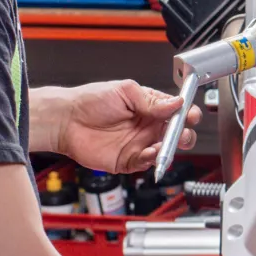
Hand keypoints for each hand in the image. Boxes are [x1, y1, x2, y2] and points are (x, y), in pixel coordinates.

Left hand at [37, 80, 200, 173]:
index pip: (177, 111)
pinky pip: (146, 164)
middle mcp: (147, 126)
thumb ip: (151, 100)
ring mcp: (138, 144)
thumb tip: (175, 103)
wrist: (65, 121)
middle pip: (176, 134)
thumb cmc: (90, 101)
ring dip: (169, 149)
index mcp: (150, 107)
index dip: (186, 114)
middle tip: (181, 134)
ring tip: (164, 144)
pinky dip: (152, 161)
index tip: (189, 115)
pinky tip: (150, 153)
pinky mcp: (128, 160)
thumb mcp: (124, 91)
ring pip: (165, 151)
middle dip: (184, 135)